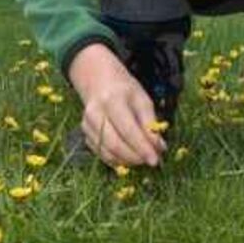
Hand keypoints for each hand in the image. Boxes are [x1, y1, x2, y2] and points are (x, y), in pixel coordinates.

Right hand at [68, 43, 164, 167]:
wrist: (100, 82)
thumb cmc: (125, 91)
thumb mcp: (142, 100)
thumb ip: (150, 124)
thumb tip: (158, 148)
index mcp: (112, 100)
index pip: (128, 130)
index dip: (142, 148)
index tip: (155, 160)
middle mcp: (95, 113)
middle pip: (114, 144)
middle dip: (134, 157)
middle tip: (150, 160)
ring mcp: (87, 124)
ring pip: (106, 152)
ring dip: (126, 160)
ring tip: (141, 158)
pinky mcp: (85, 133)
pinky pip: (101, 153)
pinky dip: (116, 159)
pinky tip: (128, 157)